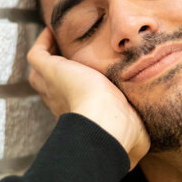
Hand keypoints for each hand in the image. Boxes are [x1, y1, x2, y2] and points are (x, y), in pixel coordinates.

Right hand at [27, 27, 149, 169]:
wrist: (107, 124)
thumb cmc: (122, 135)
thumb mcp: (134, 139)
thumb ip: (138, 140)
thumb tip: (144, 150)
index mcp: (80, 118)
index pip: (75, 105)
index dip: (80, 93)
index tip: (92, 80)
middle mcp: (61, 104)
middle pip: (52, 88)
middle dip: (61, 74)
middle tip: (73, 56)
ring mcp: (52, 87)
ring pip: (40, 72)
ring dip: (49, 57)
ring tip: (61, 41)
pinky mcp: (49, 70)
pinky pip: (37, 54)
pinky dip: (43, 42)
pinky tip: (55, 31)